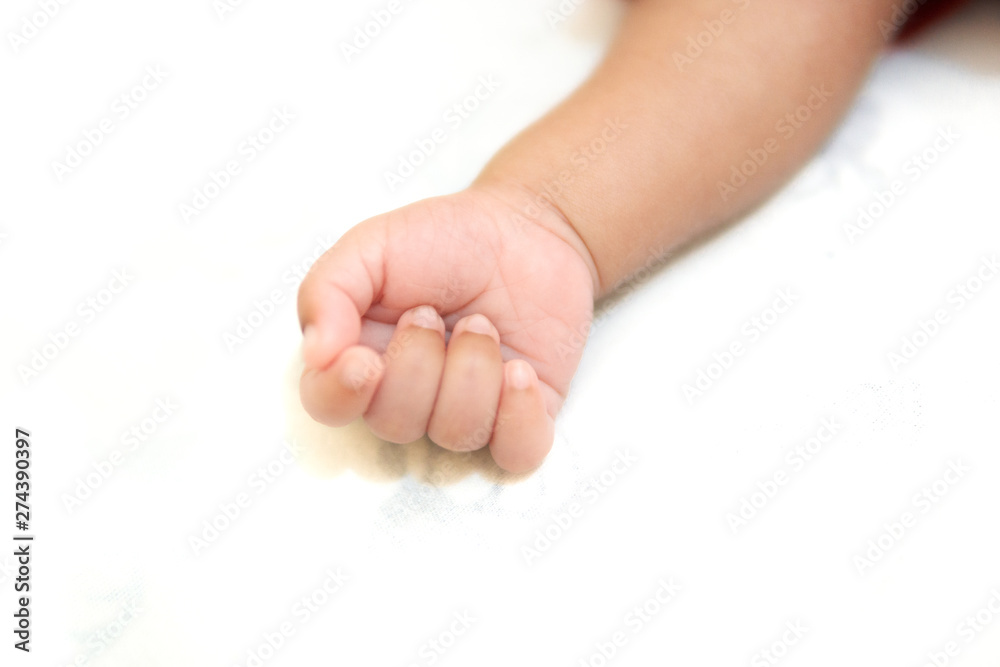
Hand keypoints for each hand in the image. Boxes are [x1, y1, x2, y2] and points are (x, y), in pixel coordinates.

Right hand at [297, 185, 594, 471]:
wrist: (528, 230)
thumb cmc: (445, 240)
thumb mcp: (372, 247)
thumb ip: (328, 290)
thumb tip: (316, 353)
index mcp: (360, 358)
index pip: (329, 407)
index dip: (342, 394)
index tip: (363, 360)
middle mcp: (409, 397)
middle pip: (394, 424)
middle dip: (419, 362)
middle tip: (433, 312)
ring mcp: (466, 412)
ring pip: (455, 432)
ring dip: (473, 369)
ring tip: (483, 324)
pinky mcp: (522, 418)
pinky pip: (518, 452)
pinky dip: (519, 414)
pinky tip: (520, 369)